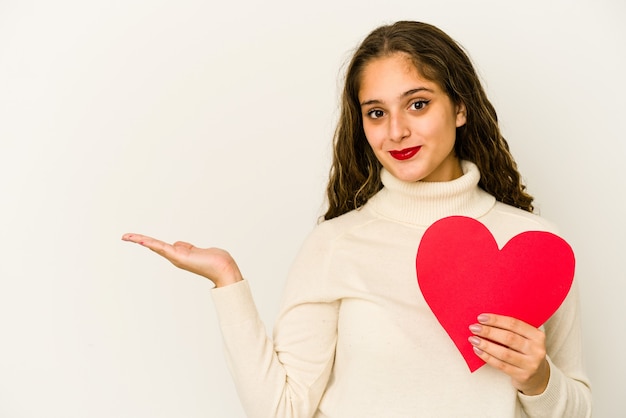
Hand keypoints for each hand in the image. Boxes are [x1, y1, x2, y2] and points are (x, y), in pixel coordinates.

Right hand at [121, 233, 242, 287]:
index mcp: (179, 255)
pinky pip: (163, 248)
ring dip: (141, 240)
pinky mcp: (180, 257)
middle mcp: (175, 257)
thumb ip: (186, 247)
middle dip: (138, 240)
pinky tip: (143, 241)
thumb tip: (177, 244)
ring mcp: (176, 257)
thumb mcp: (198, 250)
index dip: (146, 241)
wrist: (223, 267)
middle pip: (153, 245)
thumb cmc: (215, 260)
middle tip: (124, 236)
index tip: (134, 238)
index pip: (159, 246)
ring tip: (128, 236)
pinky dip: (153, 244)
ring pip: (155, 245)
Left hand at [468, 314, 549, 395]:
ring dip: (485, 345)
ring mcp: (531, 364)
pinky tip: (478, 351)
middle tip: (474, 328)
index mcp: (537, 336)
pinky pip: (501, 365)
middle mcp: (536, 350)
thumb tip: (486, 321)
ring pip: (504, 353)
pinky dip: (487, 357)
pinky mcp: (522, 376)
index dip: (496, 320)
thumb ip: (512, 330)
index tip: (481, 318)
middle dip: (488, 332)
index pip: (514, 324)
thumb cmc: (526, 351)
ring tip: (473, 339)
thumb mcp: (526, 339)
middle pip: (508, 338)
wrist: (539, 376)